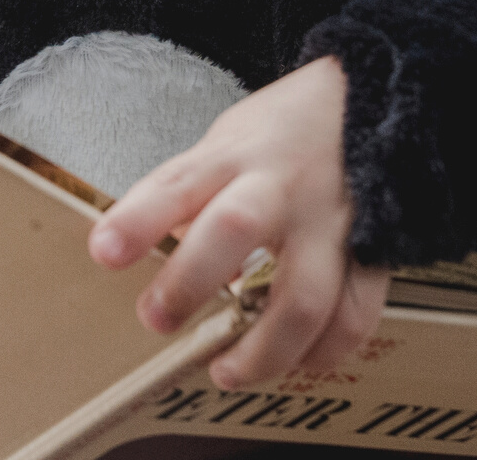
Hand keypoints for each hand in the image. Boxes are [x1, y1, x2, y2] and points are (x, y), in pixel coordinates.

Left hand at [85, 55, 390, 387]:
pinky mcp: (373, 254)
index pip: (177, 182)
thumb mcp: (225, 143)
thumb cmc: (283, 132)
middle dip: (191, 282)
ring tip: (226, 371)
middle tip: (157, 320)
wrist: (370, 104)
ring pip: (304, 295)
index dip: (138, 219)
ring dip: (262, 347)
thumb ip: (190, 195)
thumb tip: (149, 249)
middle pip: (235, 229)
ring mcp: (331, 223)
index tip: (104, 251)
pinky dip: (325, 352)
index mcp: (235, 155)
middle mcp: (281, 187)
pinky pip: (355, 315)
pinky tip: (297, 363)